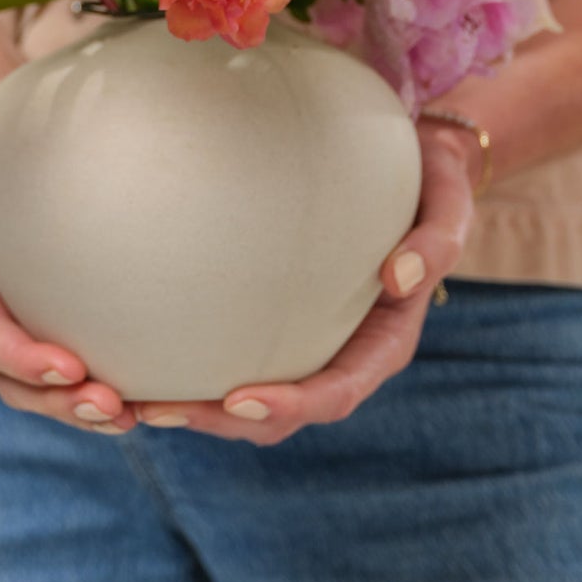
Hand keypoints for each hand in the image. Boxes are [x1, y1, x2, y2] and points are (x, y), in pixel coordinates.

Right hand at [0, 73, 136, 436]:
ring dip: (81, 407)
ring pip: (40, 380)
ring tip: (134, 416)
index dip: (19, 355)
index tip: (68, 366)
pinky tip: (147, 390)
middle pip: (10, 373)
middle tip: (115, 408)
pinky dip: (104, 378)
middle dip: (57, 401)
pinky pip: (74, 350)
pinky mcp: (52, 297)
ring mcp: (16, 302)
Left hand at [129, 115, 480, 444]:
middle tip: (155, 408)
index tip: (238, 398)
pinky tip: (142, 349)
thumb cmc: (432, 179)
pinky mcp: (275, 315)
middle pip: (277, 414)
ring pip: (246, 398)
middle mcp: (340, 352)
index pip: (335, 393)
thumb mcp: (450, 200)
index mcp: (382, 342)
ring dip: (193, 407)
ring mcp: (305, 339)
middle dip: (217, 420)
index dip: (289, 406)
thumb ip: (438, 239)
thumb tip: (401, 278)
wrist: (416, 161)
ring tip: (132, 399)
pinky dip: (191, 363)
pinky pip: (231, 352)